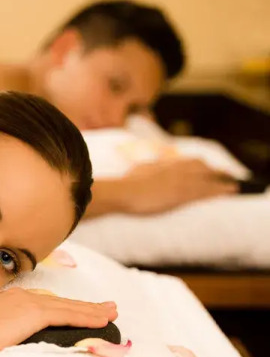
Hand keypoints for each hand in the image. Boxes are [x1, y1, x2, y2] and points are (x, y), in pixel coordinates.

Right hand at [0, 287, 117, 355]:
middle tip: (105, 307)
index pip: (42, 303)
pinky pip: (68, 315)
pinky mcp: (34, 312)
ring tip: (111, 312)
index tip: (75, 309)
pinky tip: (102, 320)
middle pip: (59, 302)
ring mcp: (27, 303)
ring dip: (92, 310)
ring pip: (68, 307)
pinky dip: (87, 317)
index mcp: (7, 301)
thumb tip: (4, 348)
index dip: (62, 306)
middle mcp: (19, 297)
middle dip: (83, 305)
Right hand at [122, 158, 237, 214]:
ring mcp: (181, 181)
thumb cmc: (126, 184)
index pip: (188, 162)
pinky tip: (230, 192)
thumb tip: (147, 167)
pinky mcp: (183, 194)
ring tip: (232, 186)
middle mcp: (176, 169)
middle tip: (224, 175)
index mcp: (165, 164)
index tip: (206, 167)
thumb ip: (149, 168)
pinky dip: (221, 190)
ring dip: (223, 182)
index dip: (200, 165)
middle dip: (214, 171)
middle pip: (202, 167)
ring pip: (208, 179)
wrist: (125, 192)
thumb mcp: (138, 170)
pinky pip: (207, 191)